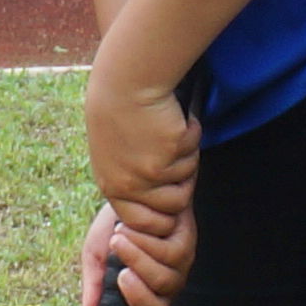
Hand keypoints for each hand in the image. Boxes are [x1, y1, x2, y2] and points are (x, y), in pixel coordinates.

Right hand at [80, 201, 192, 305]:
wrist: (130, 188)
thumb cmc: (112, 226)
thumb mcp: (96, 256)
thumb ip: (95, 287)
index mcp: (141, 294)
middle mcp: (163, 287)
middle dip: (139, 297)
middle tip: (120, 275)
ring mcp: (179, 266)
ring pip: (165, 281)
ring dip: (138, 259)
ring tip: (118, 239)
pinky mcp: (187, 242)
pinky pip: (171, 253)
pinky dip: (146, 242)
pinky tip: (129, 227)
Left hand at [84, 60, 198, 227]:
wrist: (126, 81)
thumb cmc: (119, 111)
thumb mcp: (114, 154)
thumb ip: (131, 182)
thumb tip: (160, 206)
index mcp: (112, 186)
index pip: (140, 223)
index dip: (161, 216)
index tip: (170, 197)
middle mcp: (129, 184)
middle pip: (173, 207)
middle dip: (182, 187)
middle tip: (178, 158)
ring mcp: (150, 171)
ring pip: (187, 180)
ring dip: (187, 158)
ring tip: (171, 132)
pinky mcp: (170, 153)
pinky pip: (193, 153)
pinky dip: (190, 135)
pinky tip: (174, 118)